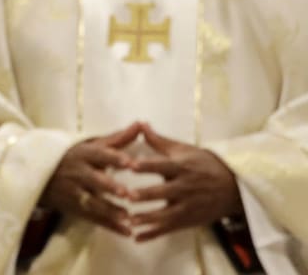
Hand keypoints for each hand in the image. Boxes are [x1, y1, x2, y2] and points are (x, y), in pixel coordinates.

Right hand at [40, 122, 142, 235]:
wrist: (40, 173)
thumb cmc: (75, 156)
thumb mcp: (93, 146)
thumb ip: (119, 138)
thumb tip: (142, 124)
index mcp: (84, 154)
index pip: (100, 155)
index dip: (114, 158)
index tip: (131, 163)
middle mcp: (77, 172)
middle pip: (93, 179)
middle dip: (109, 186)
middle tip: (127, 194)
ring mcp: (74, 191)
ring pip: (92, 202)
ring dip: (110, 210)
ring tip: (128, 217)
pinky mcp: (74, 208)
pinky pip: (93, 218)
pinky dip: (110, 226)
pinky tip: (127, 232)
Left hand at [128, 123, 242, 241]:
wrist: (234, 187)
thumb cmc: (203, 164)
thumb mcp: (183, 150)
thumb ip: (158, 141)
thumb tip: (140, 123)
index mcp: (182, 167)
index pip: (163, 166)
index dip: (147, 166)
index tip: (131, 165)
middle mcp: (185, 187)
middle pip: (164, 191)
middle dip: (147, 194)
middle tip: (127, 196)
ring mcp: (187, 206)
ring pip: (166, 214)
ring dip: (148, 218)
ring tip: (129, 221)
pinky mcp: (188, 220)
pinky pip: (169, 229)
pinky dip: (153, 234)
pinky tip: (136, 238)